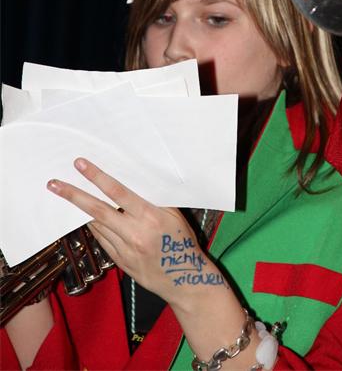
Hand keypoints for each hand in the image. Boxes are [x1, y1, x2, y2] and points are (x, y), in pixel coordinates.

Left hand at [47, 158, 209, 305]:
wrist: (184, 280)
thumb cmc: (182, 242)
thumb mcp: (174, 215)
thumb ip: (154, 199)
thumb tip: (135, 181)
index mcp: (149, 216)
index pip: (117, 192)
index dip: (97, 177)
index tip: (80, 165)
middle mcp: (133, 233)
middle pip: (97, 210)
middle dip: (73, 195)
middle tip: (54, 184)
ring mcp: (124, 249)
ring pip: (95, 225)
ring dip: (78, 210)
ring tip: (64, 195)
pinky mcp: (119, 261)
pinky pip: (101, 239)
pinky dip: (93, 226)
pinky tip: (85, 217)